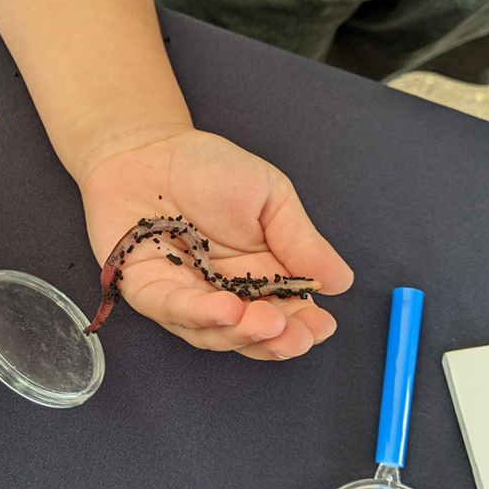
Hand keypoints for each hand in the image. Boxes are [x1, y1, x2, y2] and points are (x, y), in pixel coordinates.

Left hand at [80, 128, 353, 360]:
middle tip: (294, 335)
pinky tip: (226, 310)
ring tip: (265, 323)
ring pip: (213, 334)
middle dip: (274, 341)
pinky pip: (172, 310)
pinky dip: (199, 314)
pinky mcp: (147, 290)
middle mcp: (223, 294)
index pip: (286, 313)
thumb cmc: (208, 169)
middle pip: (250, 336)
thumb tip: (341, 282)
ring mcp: (184, 297)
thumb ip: (301, 240)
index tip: (322, 325)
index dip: (304, 326)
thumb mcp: (271, 196)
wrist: (150, 147)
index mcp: (259, 275)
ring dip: (240, 334)